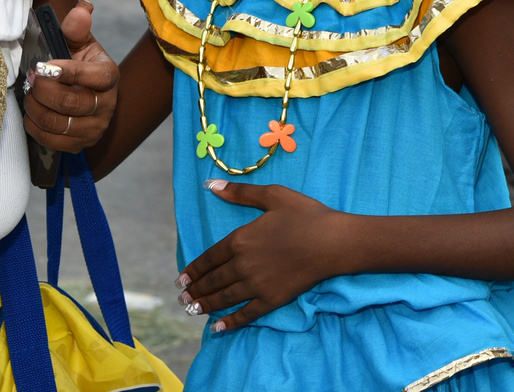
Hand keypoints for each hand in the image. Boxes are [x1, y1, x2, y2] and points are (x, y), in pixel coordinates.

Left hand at [23, 0, 119, 152]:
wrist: (83, 91)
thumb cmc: (79, 62)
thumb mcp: (79, 42)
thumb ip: (76, 26)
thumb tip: (83, 9)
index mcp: (109, 76)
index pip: (95, 77)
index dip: (69, 72)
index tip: (44, 65)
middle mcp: (107, 105)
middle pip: (71, 103)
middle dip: (43, 89)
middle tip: (30, 77)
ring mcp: (94, 128)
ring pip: (59, 123)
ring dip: (35, 107)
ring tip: (28, 93)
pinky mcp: (80, 144)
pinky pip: (52, 141)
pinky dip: (35, 126)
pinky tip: (30, 112)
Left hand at [175, 181, 345, 330]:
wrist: (332, 242)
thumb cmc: (303, 214)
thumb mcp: (271, 195)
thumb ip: (239, 193)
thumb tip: (211, 185)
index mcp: (240, 239)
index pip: (209, 258)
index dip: (194, 269)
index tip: (181, 279)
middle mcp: (243, 264)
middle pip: (213, 280)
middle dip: (195, 290)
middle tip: (181, 298)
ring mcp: (257, 285)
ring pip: (225, 297)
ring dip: (206, 305)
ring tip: (191, 310)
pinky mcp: (273, 300)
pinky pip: (246, 314)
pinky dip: (230, 321)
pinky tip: (218, 327)